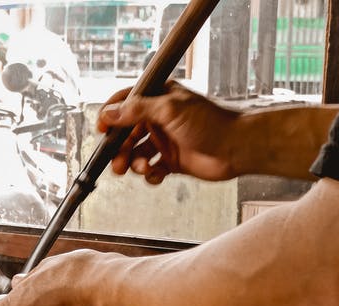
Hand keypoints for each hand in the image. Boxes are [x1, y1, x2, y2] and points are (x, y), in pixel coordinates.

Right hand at [97, 82, 241, 183]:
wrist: (237, 147)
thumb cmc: (211, 122)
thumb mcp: (169, 109)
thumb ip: (137, 110)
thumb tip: (110, 112)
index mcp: (159, 98)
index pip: (126, 103)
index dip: (111, 115)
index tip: (101, 129)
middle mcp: (160, 119)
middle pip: (127, 133)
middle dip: (119, 148)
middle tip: (117, 161)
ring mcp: (166, 140)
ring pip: (137, 153)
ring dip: (133, 163)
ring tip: (137, 168)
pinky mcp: (172, 161)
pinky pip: (151, 169)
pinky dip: (149, 175)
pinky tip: (155, 174)